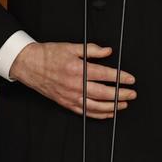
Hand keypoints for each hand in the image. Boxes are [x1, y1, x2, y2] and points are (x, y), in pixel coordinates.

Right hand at [9, 42, 135, 118]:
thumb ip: (91, 50)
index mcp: (78, 69)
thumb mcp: (71, 47)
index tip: (130, 79)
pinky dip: (98, 114)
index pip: (105, 75)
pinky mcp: (66, 103)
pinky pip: (85, 112)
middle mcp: (75, 85)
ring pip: (96, 106)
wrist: (29, 65)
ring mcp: (70, 96)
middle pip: (104, 93)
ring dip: (112, 106)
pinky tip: (107, 113)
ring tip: (123, 104)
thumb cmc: (48, 55)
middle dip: (120, 94)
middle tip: (132, 94)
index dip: (120, 78)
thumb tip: (107, 51)